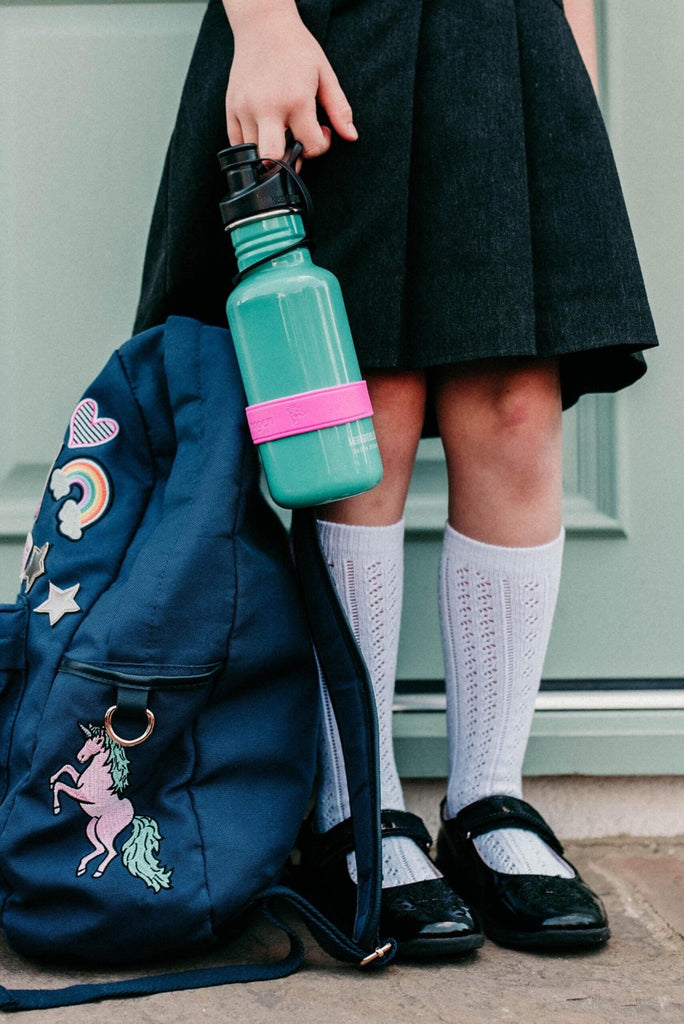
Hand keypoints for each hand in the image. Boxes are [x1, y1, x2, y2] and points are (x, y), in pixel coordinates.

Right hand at [224, 0, 356, 158]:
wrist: (263, 25)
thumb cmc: (296, 48)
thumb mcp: (325, 74)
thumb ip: (339, 109)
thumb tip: (351, 136)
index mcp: (295, 99)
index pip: (310, 146)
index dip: (320, 146)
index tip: (321, 131)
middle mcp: (267, 107)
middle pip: (273, 158)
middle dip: (289, 161)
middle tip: (297, 143)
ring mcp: (245, 108)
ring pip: (255, 153)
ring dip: (272, 150)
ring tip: (283, 130)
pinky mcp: (231, 107)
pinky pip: (237, 142)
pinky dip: (253, 144)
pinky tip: (266, 128)